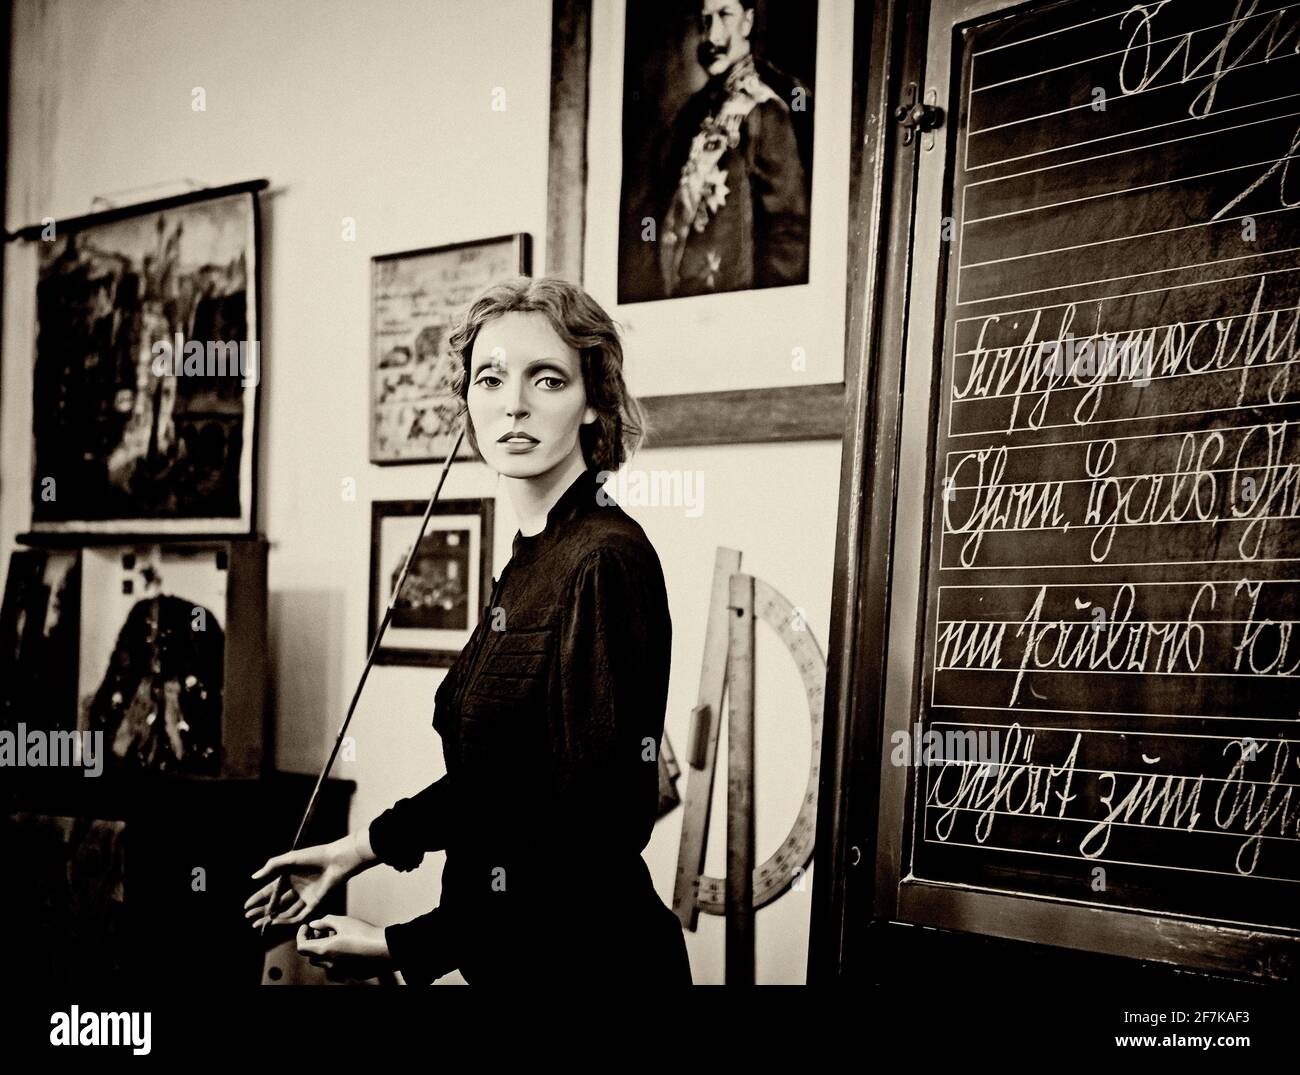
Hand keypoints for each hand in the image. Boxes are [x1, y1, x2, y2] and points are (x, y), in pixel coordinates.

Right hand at [244, 833, 369, 930]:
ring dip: (272, 918)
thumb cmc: (313, 856)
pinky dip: (287, 920)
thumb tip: (253, 877)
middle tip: (249, 918)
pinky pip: (299, 915)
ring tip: (258, 923)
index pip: (271, 890)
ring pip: (286, 911)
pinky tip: (275, 922)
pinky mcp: (315, 904)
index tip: (246, 907)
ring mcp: (306, 897)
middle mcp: (297, 888)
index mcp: (290, 876)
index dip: (258, 899)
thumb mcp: (289, 859)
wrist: (336, 860)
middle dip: (262, 911)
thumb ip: (271, 867)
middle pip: (277, 903)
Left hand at [296, 915, 391, 980]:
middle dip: (313, 942)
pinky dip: (337, 955)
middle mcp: (330, 964)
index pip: (302, 946)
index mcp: (325, 950)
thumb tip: (314, 925)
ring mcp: (340, 970)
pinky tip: (350, 944)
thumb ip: (325, 921)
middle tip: (323, 930)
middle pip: (312, 955)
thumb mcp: (343, 921)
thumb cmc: (364, 933)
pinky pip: (338, 964)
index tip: (307, 926)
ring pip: (325, 961)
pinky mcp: (350, 973)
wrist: (386, 949)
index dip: (301, 935)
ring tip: (339, 935)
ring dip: (325, 949)